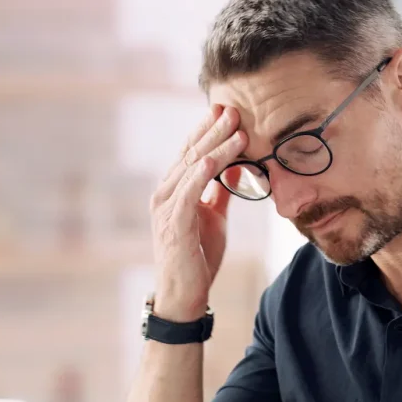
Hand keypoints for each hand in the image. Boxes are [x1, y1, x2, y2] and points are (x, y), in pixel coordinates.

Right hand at [149, 105, 247, 320]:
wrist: (184, 293)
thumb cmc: (197, 255)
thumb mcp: (213, 217)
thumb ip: (219, 192)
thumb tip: (233, 167)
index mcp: (174, 190)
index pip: (192, 152)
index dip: (208, 130)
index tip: (227, 110)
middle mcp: (165, 193)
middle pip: (192, 154)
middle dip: (214, 130)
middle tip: (234, 109)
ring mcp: (166, 208)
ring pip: (192, 169)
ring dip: (215, 147)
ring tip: (236, 128)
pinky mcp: (173, 225)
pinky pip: (188, 194)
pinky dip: (201, 175)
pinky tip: (215, 159)